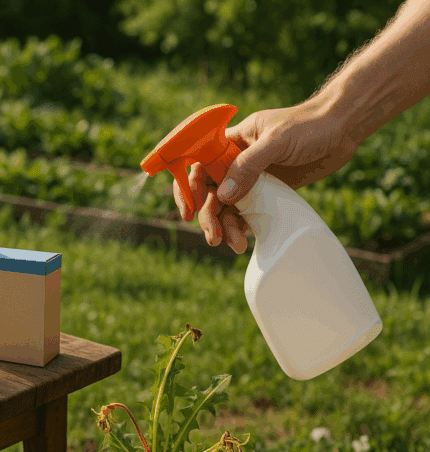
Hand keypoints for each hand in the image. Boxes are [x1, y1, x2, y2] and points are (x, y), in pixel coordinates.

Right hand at [173, 99, 358, 252]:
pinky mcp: (268, 192)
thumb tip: (223, 196)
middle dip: (208, 215)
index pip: (198, 165)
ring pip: (226, 207)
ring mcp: (252, 178)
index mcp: (231, 142)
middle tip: (213, 237)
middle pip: (210, 192)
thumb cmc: (309, 125)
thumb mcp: (276, 141)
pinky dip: (241, 227)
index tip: (191, 209)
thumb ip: (248, 166)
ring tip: (234, 244)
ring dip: (224, 226)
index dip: (190, 188)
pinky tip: (244, 240)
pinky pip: (246, 212)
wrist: (342, 129)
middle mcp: (236, 161)